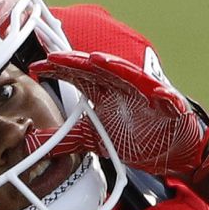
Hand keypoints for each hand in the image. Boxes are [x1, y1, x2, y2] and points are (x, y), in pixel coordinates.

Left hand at [28, 51, 208, 181]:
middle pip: (98, 69)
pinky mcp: (170, 107)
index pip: (77, 75)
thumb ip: (68, 139)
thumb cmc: (138, 137)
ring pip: (130, 76)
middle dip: (77, 62)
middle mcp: (123, 87)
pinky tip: (154, 91)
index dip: (57, 69)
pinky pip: (167, 99)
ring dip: (115, 67)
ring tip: (98, 60)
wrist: (172, 151)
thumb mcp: (96, 139)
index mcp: (104, 92)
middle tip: (55, 58)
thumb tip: (38, 143)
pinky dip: (162, 95)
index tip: (36, 68)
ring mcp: (147, 94)